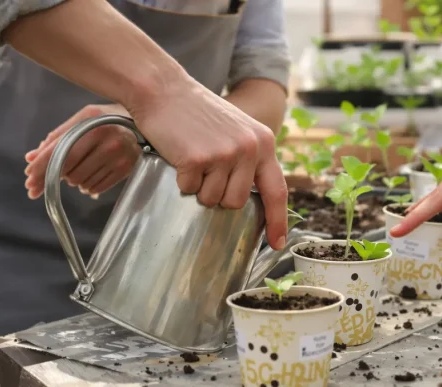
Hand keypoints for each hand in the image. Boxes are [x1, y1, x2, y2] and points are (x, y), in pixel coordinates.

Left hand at [24, 103, 140, 198]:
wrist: (146, 122)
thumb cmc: (108, 119)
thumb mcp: (83, 119)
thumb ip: (57, 136)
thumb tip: (32, 157)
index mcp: (91, 123)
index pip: (60, 151)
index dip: (41, 167)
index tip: (29, 180)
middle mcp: (106, 140)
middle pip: (68, 171)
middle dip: (57, 175)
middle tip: (54, 176)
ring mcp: (118, 156)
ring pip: (81, 181)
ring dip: (74, 180)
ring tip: (82, 169)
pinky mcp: (127, 169)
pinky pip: (96, 188)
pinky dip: (88, 186)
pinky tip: (91, 176)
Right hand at [127, 76, 287, 249]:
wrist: (164, 89)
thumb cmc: (197, 113)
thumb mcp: (238, 130)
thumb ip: (250, 159)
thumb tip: (251, 196)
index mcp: (264, 143)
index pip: (277, 190)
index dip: (278, 220)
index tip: (277, 242)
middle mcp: (249, 149)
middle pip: (236, 202)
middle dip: (219, 195)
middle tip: (206, 170)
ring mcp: (224, 154)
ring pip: (212, 199)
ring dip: (199, 188)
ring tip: (194, 159)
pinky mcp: (198, 159)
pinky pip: (188, 190)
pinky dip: (180, 179)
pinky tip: (180, 155)